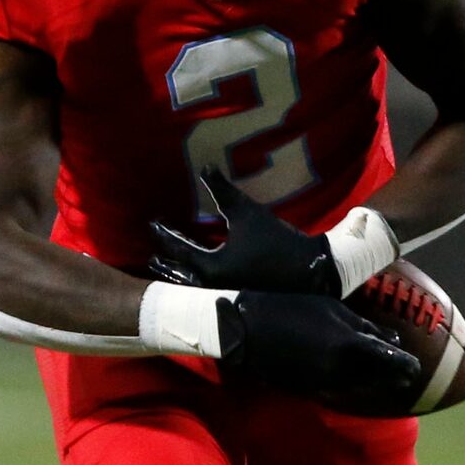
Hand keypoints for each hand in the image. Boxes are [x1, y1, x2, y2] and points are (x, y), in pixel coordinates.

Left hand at [149, 172, 339, 295]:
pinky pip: (207, 290)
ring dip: (179, 276)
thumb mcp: (247, 212)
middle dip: (166, 264)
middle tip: (153, 257)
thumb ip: (223, 191)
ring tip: (169, 268)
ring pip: (193, 286)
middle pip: (180, 275)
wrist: (311, 271)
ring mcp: (225, 294)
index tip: (153, 224)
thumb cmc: (276, 241)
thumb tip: (205, 167)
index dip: (165, 234)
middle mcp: (212, 285)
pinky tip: (201, 275)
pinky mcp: (238, 298)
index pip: (179, 249)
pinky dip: (197, 282)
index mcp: (211, 266)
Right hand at [220, 290, 422, 412]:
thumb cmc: (291, 307)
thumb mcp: (333, 308)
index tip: (415, 365)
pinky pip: (343, 395)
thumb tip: (394, 339)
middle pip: (383, 384)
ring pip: (364, 393)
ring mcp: (326, 386)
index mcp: (351, 347)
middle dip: (396, 379)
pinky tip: (355, 381)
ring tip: (384, 378)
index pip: (394, 364)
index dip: (409, 366)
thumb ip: (366, 326)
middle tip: (404, 373)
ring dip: (376, 386)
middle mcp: (343, 373)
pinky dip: (354, 390)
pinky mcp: (311, 393)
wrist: (246, 329)